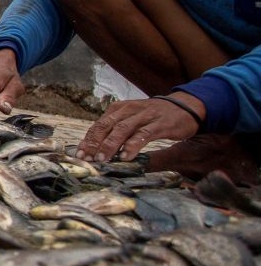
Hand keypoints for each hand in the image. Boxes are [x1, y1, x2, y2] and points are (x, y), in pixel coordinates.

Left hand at [75, 94, 202, 162]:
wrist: (186, 106)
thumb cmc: (154, 117)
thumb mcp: (131, 119)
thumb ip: (115, 130)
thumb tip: (96, 149)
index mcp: (118, 109)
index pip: (98, 125)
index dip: (87, 140)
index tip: (79, 154)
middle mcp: (128, 110)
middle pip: (105, 126)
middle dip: (94, 143)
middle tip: (87, 158)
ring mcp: (144, 116)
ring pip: (121, 129)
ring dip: (110, 145)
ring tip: (102, 159)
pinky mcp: (159, 124)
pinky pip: (143, 134)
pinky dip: (133, 145)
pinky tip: (126, 156)